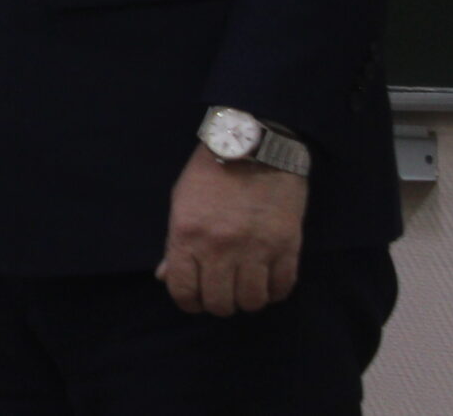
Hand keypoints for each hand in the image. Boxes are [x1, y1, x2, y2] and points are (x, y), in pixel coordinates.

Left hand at [156, 148, 305, 314]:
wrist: (254, 149)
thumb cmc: (210, 175)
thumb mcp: (181, 204)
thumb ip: (174, 244)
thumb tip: (165, 277)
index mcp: (188, 235)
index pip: (183, 291)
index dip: (187, 302)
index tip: (194, 299)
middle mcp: (220, 247)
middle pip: (219, 303)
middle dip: (218, 304)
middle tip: (221, 292)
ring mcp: (256, 249)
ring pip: (252, 302)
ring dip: (247, 300)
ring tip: (245, 286)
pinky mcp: (287, 247)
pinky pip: (282, 288)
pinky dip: (274, 291)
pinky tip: (267, 280)